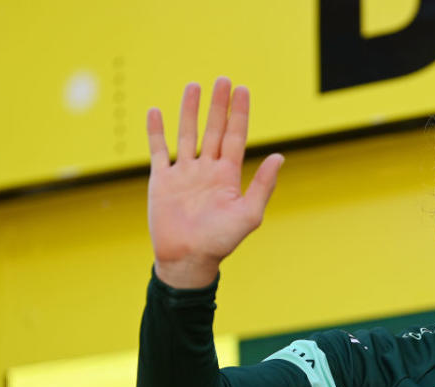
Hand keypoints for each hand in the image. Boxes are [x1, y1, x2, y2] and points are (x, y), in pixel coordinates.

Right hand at [146, 77, 284, 287]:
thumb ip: (262, 185)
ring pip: (187, 134)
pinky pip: (158, 151)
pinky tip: (156, 112)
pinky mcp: (162, 181)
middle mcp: (207, 170)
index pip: (235, 136)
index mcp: (228, 176)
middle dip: (218, 106)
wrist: (188, 259)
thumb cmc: (221, 241)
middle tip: (223, 80)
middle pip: (213, 130)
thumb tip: (279, 156)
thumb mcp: (248, 213)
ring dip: (190, 111)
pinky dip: (155, 132)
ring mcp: (184, 174)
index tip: (242, 90)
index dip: (239, 114)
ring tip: (194, 86)